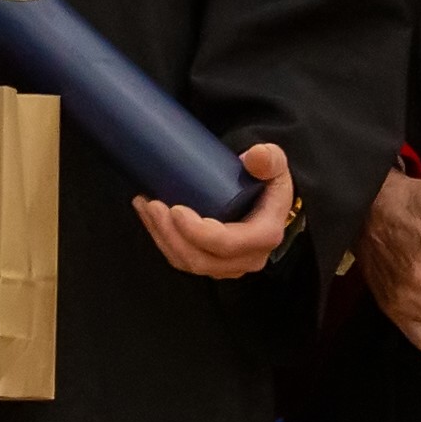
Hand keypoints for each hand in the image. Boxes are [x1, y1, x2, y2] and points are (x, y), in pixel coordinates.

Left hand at [136, 142, 297, 280]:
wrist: (265, 196)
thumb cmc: (267, 179)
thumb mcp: (275, 163)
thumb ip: (269, 157)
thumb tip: (256, 155)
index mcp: (264, 236)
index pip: (227, 244)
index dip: (197, 232)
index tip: (176, 208)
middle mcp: (248, 259)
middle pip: (201, 259)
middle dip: (170, 234)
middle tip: (152, 204)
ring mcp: (229, 266)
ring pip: (187, 263)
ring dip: (160, 237)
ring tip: (145, 206)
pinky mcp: (212, 264)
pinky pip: (182, 260)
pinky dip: (161, 241)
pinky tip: (148, 218)